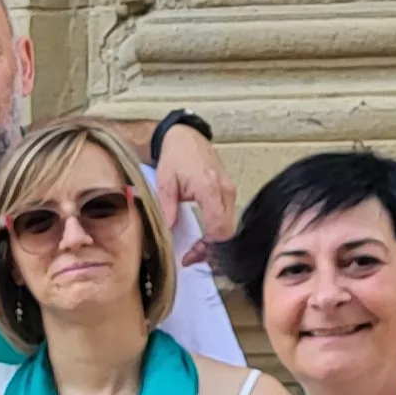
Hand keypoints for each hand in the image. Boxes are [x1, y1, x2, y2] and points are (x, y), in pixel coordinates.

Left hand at [148, 126, 238, 262]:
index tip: (190, 256)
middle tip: (192, 257)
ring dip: (215, 243)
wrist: (186, 136)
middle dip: (211, 250)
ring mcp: (230, 190)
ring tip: (196, 250)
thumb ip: (168, 208)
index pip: (218, 229)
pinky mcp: (229, 191)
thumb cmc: (176, 156)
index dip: (206, 248)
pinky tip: (204, 237)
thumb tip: (169, 232)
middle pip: (227, 232)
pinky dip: (218, 231)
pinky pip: (228, 217)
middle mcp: (225, 190)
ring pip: (230, 227)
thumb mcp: (165, 182)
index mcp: (209, 189)